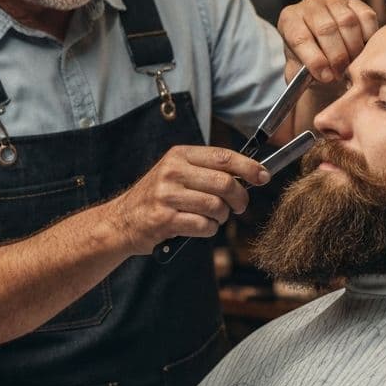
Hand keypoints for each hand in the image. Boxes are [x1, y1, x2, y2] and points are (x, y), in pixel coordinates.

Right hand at [111, 145, 270, 254]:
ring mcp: (167, 195)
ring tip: (213, 218)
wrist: (122, 221)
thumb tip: (249, 174)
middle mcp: (172, 171)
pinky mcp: (164, 219)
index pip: (223, 157)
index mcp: (179, 155)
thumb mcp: (177, 173)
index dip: (249, 167)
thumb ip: (207, 170)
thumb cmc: (158, 197)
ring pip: (216, 206)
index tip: (263, 176)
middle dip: (239, 198)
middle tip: (238, 207)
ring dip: (222, 217)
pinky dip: (209, 230)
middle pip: (225, 183)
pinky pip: (204, 226)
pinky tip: (199, 227)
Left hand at [277, 0, 377, 83]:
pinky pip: (366, 16)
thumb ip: (305, 74)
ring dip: (353, 48)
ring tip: (351, 65)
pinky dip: (368, 36)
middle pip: (326, 28)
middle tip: (341, 74)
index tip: (325, 77)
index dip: (314, 59)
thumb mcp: (299, 73)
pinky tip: (362, 50)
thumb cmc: (310, 65)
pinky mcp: (355, 3)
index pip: (299, 37)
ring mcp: (333, 1)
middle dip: (336, 56)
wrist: (327, 56)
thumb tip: (325, 75)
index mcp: (289, 19)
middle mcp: (309, 5)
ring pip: (347, 21)